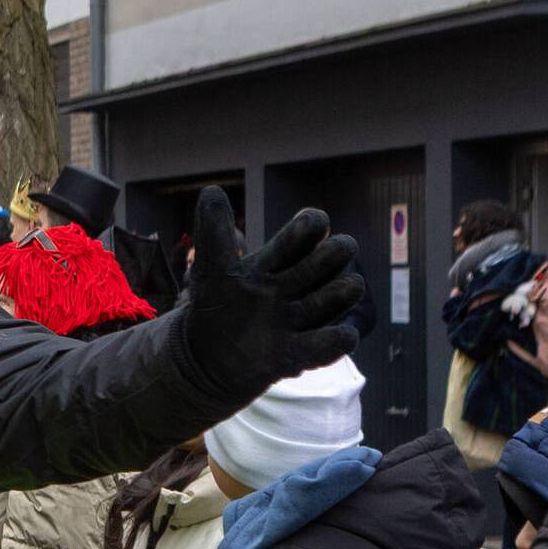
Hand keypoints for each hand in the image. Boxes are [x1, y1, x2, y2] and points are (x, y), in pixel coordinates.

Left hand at [182, 186, 360, 391]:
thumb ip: (212, 233)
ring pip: (341, 294)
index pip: (305, 232)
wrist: (205, 357)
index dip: (311, 225)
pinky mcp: (301, 352)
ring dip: (341, 291)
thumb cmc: (214, 305)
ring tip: (340, 289)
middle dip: (334, 253)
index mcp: (276, 260)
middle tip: (333, 252)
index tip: (311, 224)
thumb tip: (212, 191)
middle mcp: (297, 285)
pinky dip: (337, 339)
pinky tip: (342, 334)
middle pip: (332, 258)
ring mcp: (302, 318)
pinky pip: (332, 344)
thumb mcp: (211, 268)